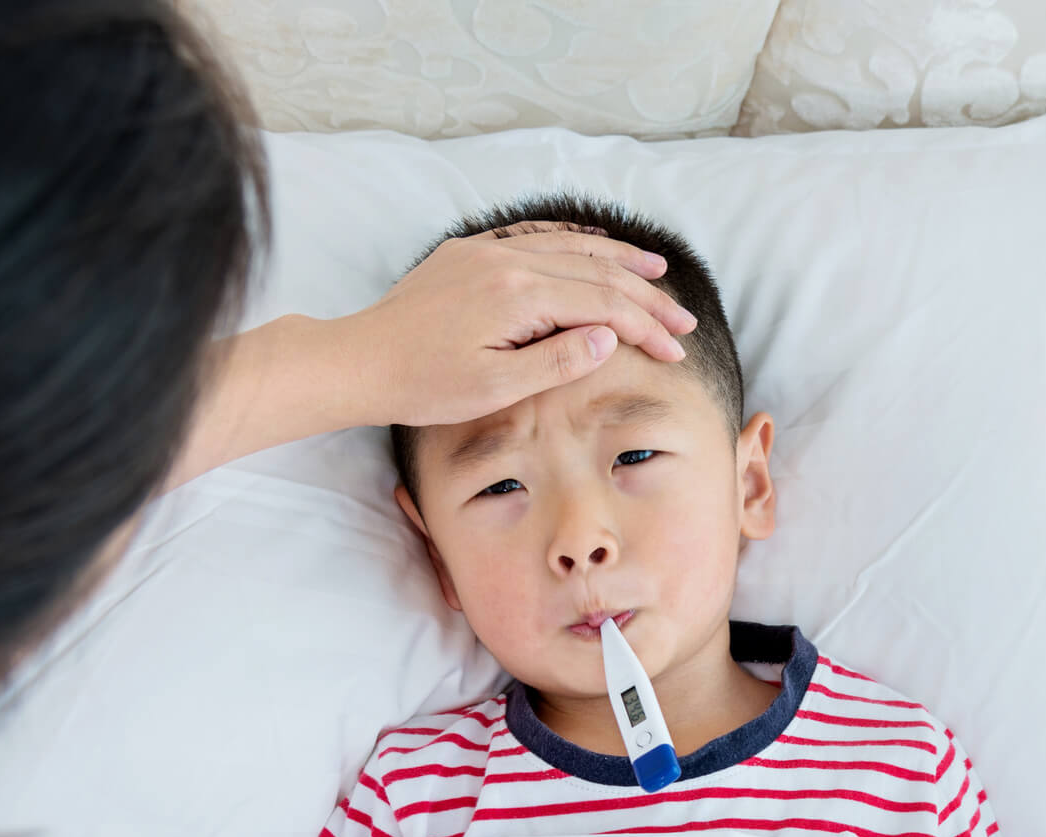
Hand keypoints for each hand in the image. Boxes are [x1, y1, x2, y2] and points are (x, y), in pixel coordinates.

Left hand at [347, 221, 698, 427]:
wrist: (361, 360)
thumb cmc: (425, 385)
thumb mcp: (496, 388)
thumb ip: (558, 360)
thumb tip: (609, 337)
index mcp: (519, 295)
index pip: (603, 305)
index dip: (646, 327)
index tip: (676, 350)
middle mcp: (507, 261)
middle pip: (595, 271)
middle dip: (645, 296)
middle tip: (684, 320)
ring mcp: (486, 251)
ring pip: (569, 247)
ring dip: (617, 261)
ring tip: (655, 271)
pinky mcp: (469, 254)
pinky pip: (535, 239)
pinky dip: (573, 244)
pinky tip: (593, 248)